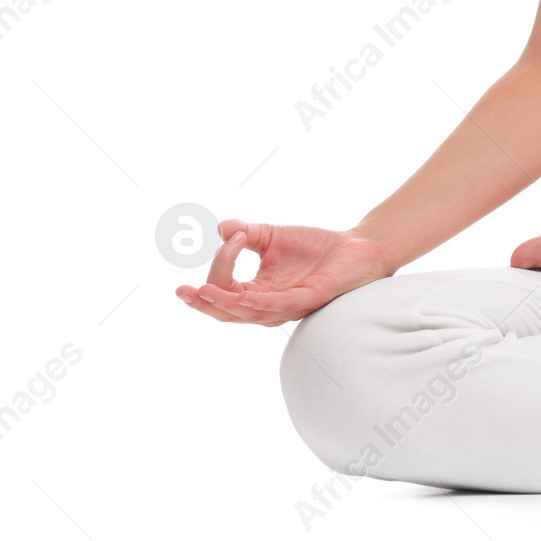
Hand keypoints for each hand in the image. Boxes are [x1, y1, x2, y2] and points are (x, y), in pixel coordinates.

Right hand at [174, 220, 393, 325]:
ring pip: (249, 313)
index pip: (225, 287)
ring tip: (204, 291)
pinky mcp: (309, 299)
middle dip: (203, 303)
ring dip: (225, 303)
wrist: (357, 246)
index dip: (220, 264)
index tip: (231, 236)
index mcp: (258, 292)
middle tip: (182, 291)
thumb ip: (246, 234)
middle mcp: (269, 305)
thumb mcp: (273, 237)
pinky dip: (260, 303)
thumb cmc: (316, 247)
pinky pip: (280, 306)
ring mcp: (289, 305)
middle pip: (227, 312)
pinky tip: (243, 297)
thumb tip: (220, 227)